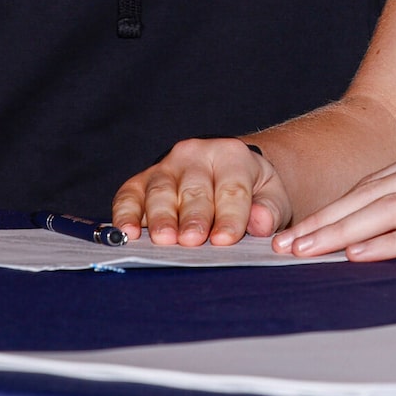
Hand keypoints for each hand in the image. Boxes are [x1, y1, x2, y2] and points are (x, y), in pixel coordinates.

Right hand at [112, 138, 290, 245]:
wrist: (227, 176)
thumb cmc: (251, 192)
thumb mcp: (271, 196)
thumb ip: (268, 209)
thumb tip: (260, 222)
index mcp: (232, 155)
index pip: (232, 188)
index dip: (230, 215)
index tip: (225, 240)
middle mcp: (196, 155)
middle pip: (195, 189)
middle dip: (194, 216)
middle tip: (192, 240)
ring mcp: (165, 167)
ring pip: (161, 190)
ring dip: (161, 216)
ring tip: (164, 239)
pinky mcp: (140, 182)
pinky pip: (129, 196)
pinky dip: (125, 213)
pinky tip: (127, 232)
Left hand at [273, 133, 395, 263]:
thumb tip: (382, 236)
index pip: (379, 182)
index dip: (335, 208)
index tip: (298, 232)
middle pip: (377, 192)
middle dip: (327, 221)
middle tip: (285, 246)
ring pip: (394, 209)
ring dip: (345, 233)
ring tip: (308, 252)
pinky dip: (391, 242)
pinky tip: (361, 254)